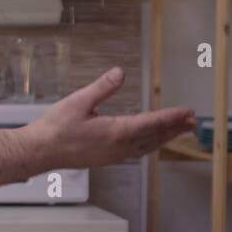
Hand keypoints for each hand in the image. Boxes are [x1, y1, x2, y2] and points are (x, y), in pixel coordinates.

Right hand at [24, 67, 196, 168]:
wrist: (40, 151)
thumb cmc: (55, 128)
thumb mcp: (78, 102)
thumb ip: (102, 88)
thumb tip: (120, 73)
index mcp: (116, 131)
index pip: (151, 122)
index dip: (171, 117)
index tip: (187, 112)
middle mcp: (119, 146)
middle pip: (154, 137)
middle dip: (174, 129)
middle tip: (192, 123)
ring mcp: (114, 155)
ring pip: (147, 147)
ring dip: (164, 138)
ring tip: (178, 132)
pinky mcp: (107, 158)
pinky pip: (137, 153)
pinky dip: (150, 146)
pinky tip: (150, 143)